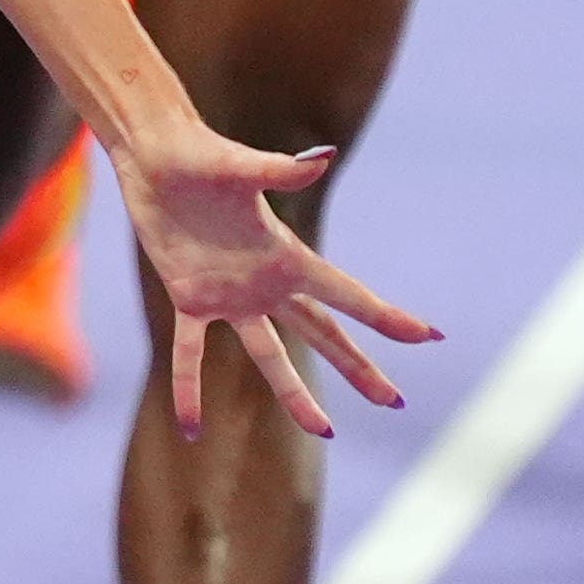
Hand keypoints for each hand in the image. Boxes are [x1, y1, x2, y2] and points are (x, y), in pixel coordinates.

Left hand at [108, 114, 439, 440]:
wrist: (154, 154)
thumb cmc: (199, 152)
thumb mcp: (241, 165)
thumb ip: (282, 167)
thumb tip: (323, 154)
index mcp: (285, 254)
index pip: (347, 295)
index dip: (386, 317)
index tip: (430, 337)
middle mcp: (265, 282)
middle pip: (323, 333)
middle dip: (359, 367)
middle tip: (393, 401)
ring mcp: (230, 296)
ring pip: (271, 356)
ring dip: (295, 394)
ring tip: (325, 431)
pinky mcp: (189, 299)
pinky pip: (190, 354)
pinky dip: (188, 389)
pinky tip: (190, 428)